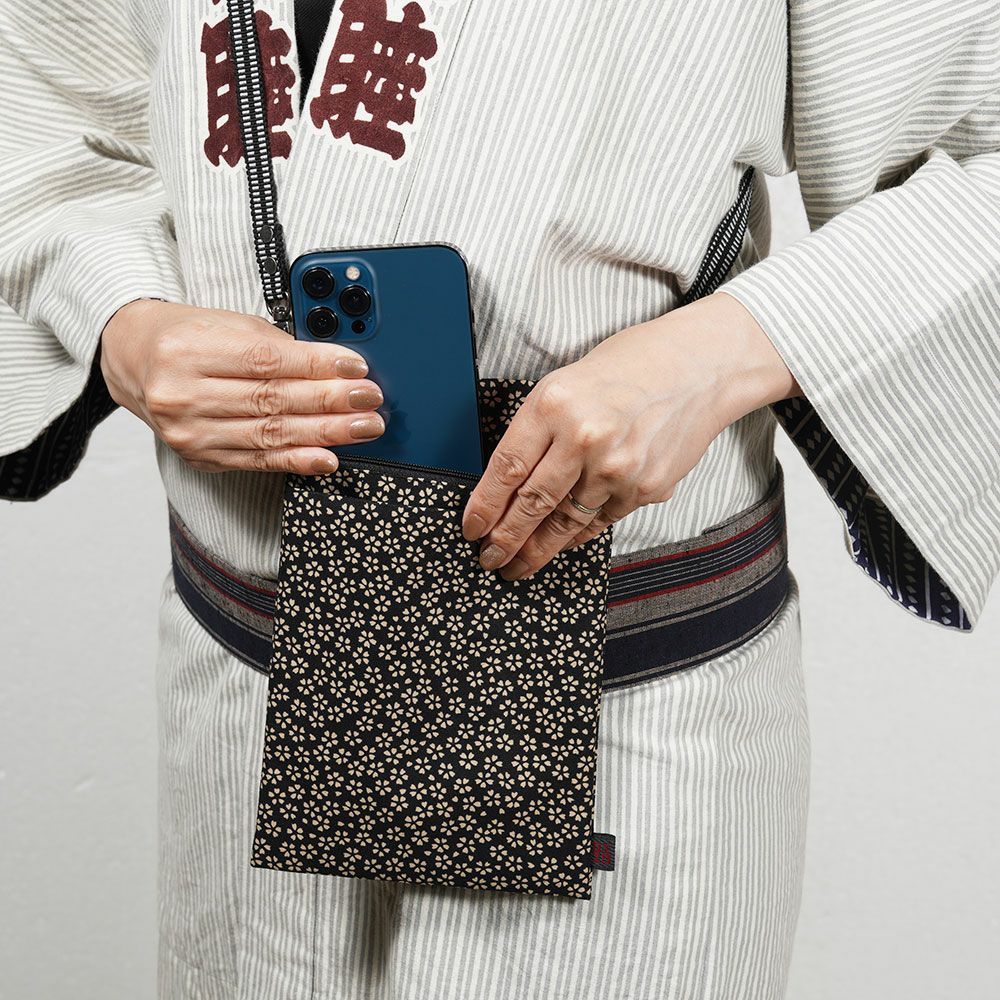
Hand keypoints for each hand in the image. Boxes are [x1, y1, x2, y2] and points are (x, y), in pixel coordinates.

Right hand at [99, 298, 384, 472]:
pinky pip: (259, 461)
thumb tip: (335, 367)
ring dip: (325, 433)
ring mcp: (190, 431)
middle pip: (272, 400)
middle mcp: (183, 393)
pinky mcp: (200, 457)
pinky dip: (298, 460)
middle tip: (369, 400)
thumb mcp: (227, 324)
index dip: (316, 366)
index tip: (355, 368)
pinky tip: (327, 458)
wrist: (133, 361)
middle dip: (330, 401)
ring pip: (270, 433)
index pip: (266, 361)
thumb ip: (276, 345)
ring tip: (361, 427)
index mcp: (188, 349)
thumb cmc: (186, 337)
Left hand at [461, 291, 799, 579]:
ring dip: (538, 549)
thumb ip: (537, 430)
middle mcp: (584, 438)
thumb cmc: (629, 367)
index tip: (472, 528)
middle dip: (505, 540)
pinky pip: (599, 522)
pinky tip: (559, 545)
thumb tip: (506, 483)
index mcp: (553, 405)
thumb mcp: (567, 382)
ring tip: (520, 565)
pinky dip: (575, 537)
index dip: (484, 507)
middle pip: (531, 505)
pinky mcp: (646, 488)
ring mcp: (618, 468)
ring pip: (565, 522)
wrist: (698, 366)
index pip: (506, 469)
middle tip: (490, 559)